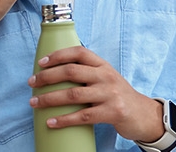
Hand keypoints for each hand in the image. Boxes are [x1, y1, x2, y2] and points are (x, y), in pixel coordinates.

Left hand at [27, 46, 164, 142]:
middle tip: (32, 83)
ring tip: (34, 103)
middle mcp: (106, 76)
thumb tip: (56, 73)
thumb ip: (88, 73)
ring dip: (49, 99)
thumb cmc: (118, 96)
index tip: (41, 63)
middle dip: (47, 77)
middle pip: (71, 72)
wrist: (143, 115)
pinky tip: (51, 122)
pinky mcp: (112, 112)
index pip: (79, 52)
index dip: (58, 55)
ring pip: (73, 94)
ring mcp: (109, 94)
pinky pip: (82, 116)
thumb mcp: (107, 78)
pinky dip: (64, 120)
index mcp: (103, 65)